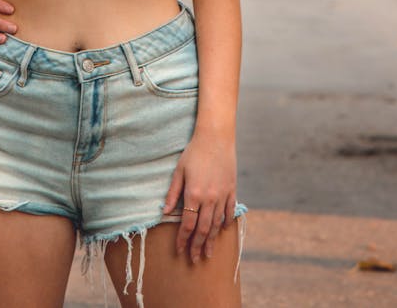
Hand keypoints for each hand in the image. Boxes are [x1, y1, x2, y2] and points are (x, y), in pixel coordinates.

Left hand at [162, 133, 237, 263]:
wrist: (216, 137)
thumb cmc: (194, 152)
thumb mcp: (179, 170)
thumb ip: (173, 192)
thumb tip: (165, 211)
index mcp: (194, 194)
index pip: (188, 224)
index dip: (183, 239)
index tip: (179, 250)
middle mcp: (209, 198)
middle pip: (203, 229)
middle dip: (198, 246)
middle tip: (195, 259)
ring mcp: (222, 195)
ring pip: (217, 224)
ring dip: (212, 240)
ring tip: (209, 253)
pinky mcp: (231, 190)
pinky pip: (229, 211)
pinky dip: (225, 222)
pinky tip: (222, 230)